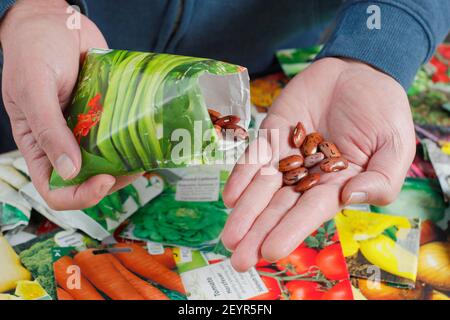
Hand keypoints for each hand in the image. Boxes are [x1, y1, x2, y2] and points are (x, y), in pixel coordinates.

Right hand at [1, 0, 136, 209]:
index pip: (55, 188)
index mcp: (40, 144)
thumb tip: (70, 171)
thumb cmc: (32, 50)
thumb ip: (48, 130)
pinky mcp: (107, 112)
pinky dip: (135, 138)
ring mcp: (88, 128)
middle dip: (113, 180)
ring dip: (128, 162)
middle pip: (89, 179)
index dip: (79, 195)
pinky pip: (122, 133)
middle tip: (134, 167)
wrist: (56, 20)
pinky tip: (148, 134)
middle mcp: (65, 141)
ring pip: (110, 159)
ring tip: (145, 152)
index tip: (103, 180)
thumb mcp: (33, 90)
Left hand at [222, 57, 415, 270]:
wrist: (359, 72)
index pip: (310, 212)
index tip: (271, 250)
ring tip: (230, 235)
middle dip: (258, 232)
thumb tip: (351, 199)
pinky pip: (254, 156)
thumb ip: (381, 179)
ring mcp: (287, 155)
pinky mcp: (272, 133)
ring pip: (262, 188)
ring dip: (245, 211)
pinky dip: (242, 175)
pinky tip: (230, 196)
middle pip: (279, 208)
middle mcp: (308, 176)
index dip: (291, 230)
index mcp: (337, 185)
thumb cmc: (383, 111)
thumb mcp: (395, 146)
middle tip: (239, 259)